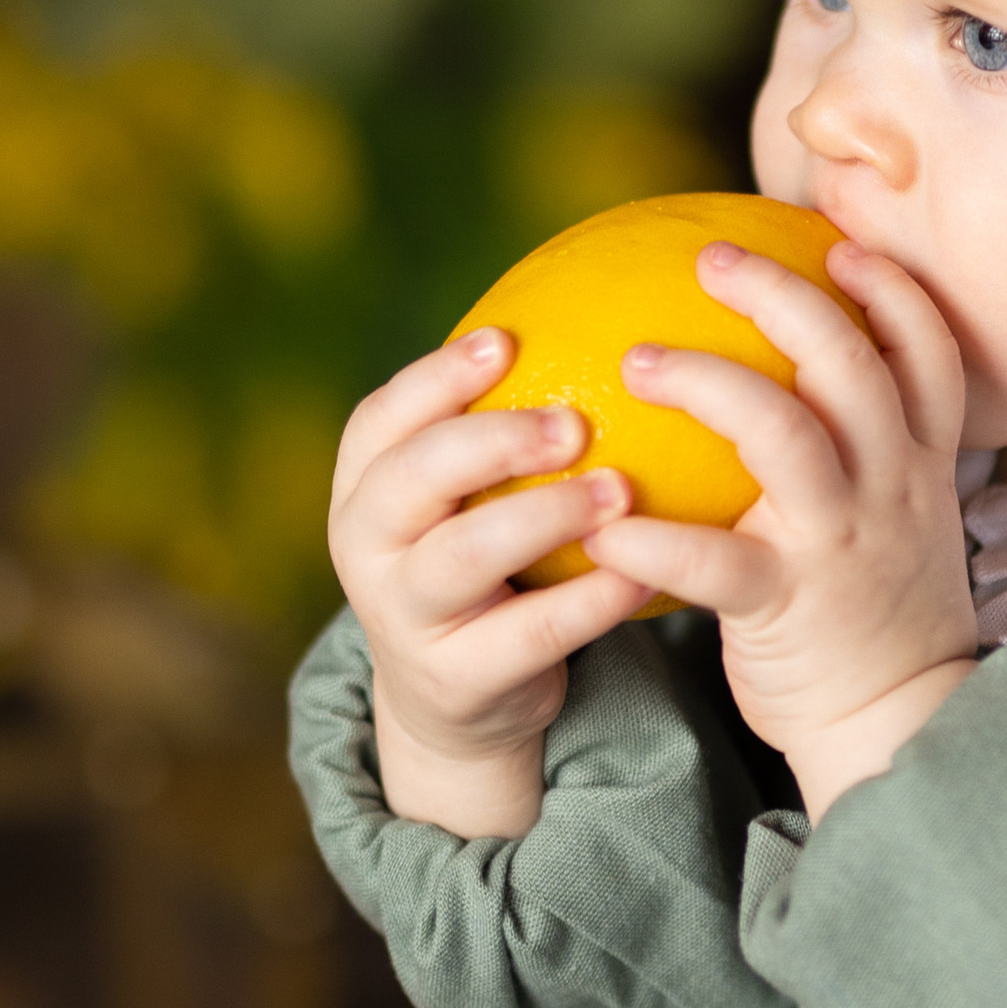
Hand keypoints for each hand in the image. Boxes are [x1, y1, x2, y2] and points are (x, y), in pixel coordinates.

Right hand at [328, 330, 651, 839]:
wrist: (456, 697)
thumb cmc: (481, 559)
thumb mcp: (463, 495)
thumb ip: (496, 423)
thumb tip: (599, 310)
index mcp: (362, 485)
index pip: (382, 418)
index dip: (437, 376)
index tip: (506, 340)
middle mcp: (366, 546)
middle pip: (412, 477)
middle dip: (491, 440)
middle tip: (575, 421)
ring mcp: (403, 616)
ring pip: (462, 556)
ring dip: (544, 515)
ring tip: (620, 491)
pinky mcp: (455, 680)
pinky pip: (528, 634)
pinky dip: (589, 600)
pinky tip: (643, 571)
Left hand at [580, 238, 977, 819]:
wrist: (893, 723)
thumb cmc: (869, 611)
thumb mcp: (893, 518)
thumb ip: (860, 452)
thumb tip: (790, 376)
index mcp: (922, 462)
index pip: (928, 351)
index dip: (889, 288)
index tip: (840, 244)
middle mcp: (892, 487)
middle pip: (851, 362)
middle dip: (781, 296)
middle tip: (710, 259)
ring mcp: (843, 543)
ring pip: (785, 434)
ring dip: (706, 382)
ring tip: (638, 360)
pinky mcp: (788, 605)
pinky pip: (714, 561)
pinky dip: (653, 539)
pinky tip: (601, 523)